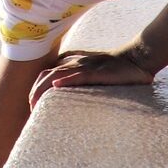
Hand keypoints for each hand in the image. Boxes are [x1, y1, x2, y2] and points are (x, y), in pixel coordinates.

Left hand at [28, 48, 154, 107]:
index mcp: (73, 64)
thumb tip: (75, 97)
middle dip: (35, 92)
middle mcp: (74, 63)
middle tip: (31, 109)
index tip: (33, 103)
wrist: (136, 58)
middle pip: (45, 74)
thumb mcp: (95, 74)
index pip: (47, 73)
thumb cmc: (118, 70)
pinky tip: (57, 86)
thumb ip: (83, 82)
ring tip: (35, 103)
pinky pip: (78, 75)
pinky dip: (66, 80)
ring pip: (56, 74)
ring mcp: (84, 66)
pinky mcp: (96, 72)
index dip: (37, 87)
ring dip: (43, 89)